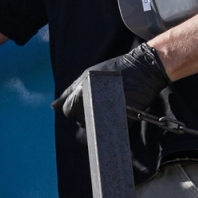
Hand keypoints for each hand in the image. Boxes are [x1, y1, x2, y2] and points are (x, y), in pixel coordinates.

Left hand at [53, 41, 169, 125]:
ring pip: (92, 127)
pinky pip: (109, 129)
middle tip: (98, 104)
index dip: (73, 109)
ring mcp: (108, 111)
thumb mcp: (88, 76)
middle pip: (79, 120)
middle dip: (84, 116)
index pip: (68, 111)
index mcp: (82, 89)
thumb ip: (70, 92)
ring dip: (96, 121)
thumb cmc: (115, 70)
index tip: (84, 103)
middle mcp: (93, 102)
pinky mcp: (123, 119)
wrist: (144, 68)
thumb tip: (53, 106)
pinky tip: (114, 114)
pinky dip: (109, 124)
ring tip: (106, 107)